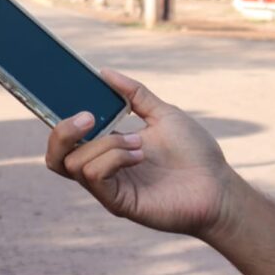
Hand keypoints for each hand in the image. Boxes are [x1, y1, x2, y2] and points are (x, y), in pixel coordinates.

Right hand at [45, 69, 236, 238]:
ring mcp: (108, 187)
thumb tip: (104, 71)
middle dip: (63, 131)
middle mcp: (101, 168)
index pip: (66, 137)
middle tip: (88, 116)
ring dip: (105, 144)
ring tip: (138, 143)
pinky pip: (94, 176)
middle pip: (55, 154)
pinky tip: (138, 155)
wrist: (219, 186)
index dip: (58, 119)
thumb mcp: (162, 113)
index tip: (64, 94)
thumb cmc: (194, 153)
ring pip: (75, 162)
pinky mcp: (117, 203)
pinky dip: (112, 158)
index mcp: (106, 147)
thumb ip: (134, 93)